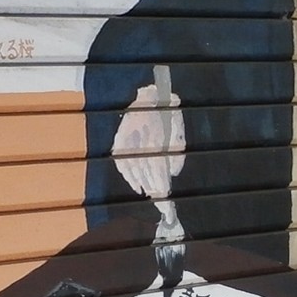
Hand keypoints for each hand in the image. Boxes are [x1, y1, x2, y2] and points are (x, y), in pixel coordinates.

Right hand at [112, 79, 185, 200]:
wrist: (148, 91)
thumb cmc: (166, 109)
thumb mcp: (178, 129)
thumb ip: (177, 152)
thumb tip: (174, 172)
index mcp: (154, 140)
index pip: (157, 171)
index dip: (161, 187)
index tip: (166, 201)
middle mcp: (139, 143)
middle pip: (146, 173)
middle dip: (154, 189)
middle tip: (161, 205)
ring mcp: (127, 143)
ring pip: (134, 171)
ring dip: (142, 184)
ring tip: (150, 195)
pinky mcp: (119, 141)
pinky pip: (122, 164)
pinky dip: (129, 176)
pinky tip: (137, 185)